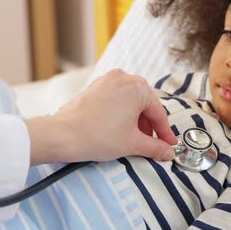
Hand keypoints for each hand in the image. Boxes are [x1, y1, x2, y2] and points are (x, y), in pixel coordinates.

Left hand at [26, 69, 176, 164]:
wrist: (62, 135)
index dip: (164, 133)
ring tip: (132, 140)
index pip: (158, 113)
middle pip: (144, 105)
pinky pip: (116, 100)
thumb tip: (167, 152)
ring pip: (130, 102)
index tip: (168, 145)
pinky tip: (118, 130)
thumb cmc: (96, 135)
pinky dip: (121, 114)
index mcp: (137, 87)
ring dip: (135, 121)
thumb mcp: (132, 143)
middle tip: (151, 145)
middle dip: (149, 127)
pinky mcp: (95, 87)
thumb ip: (155, 147)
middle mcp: (123, 78)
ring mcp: (107, 80)